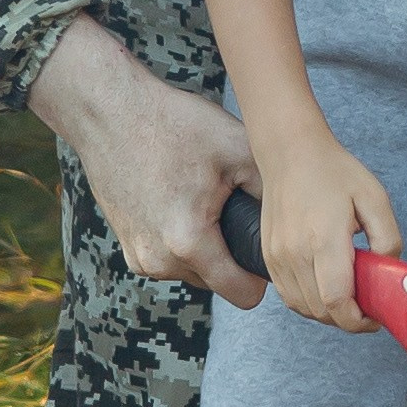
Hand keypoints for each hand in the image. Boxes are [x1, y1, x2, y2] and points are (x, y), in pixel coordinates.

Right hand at [29, 14, 265, 302]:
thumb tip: (296, 224)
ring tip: (204, 200)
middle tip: (233, 208)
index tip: (266, 245)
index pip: (244, 296)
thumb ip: (273, 192)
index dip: (262, 274)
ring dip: (205, 248)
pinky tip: (181, 200)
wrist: (109, 111)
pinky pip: (170, 258)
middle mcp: (159, 261)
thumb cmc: (174, 124)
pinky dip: (180, 239)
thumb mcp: (238, 149)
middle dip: (231, 255)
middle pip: (218, 282)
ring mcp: (138, 257)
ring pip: (193, 271)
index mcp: (189, 242)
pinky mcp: (126, 247)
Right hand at [250, 123, 401, 332]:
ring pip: (303, 308)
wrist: (290, 152)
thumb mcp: (375, 197)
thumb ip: (388, 238)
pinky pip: (288, 296)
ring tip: (349, 299)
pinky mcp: (268, 256)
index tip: (375, 318)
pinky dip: (309, 303)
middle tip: (368, 308)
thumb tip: (388, 271)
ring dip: (328, 314)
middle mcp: (294, 253)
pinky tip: (326, 289)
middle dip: (347, 320)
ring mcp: (277, 256)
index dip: (358, 321)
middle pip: (321, 311)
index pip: (337, 302)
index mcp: (323, 239)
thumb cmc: (334, 171)